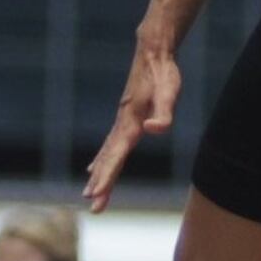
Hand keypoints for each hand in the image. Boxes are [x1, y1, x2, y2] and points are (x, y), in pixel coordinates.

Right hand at [83, 41, 182, 212]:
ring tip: (89, 194)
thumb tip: (153, 130)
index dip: (106, 177)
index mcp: (131, 123)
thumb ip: (164, 114)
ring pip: (107, 154)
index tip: (96, 196)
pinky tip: (94, 168)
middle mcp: (123, 125)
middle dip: (101, 184)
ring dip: (99, 175)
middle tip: (93, 208)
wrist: (153, 52)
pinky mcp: (125, 118)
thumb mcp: (170, 93)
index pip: (116, 156)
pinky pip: (110, 145)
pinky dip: (101, 159)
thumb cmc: (164, 74)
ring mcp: (122, 122)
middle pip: (109, 160)